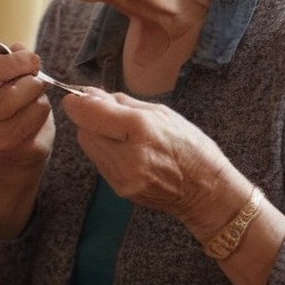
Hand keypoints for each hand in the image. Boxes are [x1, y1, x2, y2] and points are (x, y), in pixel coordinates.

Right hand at [0, 46, 56, 238]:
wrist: (10, 156)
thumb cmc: (9, 109)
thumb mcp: (5, 82)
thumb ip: (11, 61)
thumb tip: (19, 47)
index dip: (13, 62)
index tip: (29, 59)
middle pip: (18, 88)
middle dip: (32, 80)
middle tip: (31, 83)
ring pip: (35, 102)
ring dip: (40, 98)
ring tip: (30, 102)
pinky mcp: (18, 147)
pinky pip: (42, 118)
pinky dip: (44, 114)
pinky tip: (34, 117)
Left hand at [63, 88, 231, 223]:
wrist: (206, 191)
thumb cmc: (191, 147)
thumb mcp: (162, 113)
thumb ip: (122, 103)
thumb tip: (90, 93)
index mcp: (142, 129)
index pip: (89, 113)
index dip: (78, 102)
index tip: (78, 96)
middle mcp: (127, 155)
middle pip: (83, 129)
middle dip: (89, 118)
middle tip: (108, 114)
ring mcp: (121, 176)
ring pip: (88, 146)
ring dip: (97, 135)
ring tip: (122, 134)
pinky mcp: (119, 189)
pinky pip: (99, 162)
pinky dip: (106, 151)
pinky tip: (126, 150)